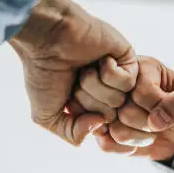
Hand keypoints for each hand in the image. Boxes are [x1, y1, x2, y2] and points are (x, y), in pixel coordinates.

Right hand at [10, 0, 137, 144]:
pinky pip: (128, 83)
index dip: (85, 121)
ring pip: (119, 100)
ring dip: (95, 85)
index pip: (102, 132)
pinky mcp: (130, 61)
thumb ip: (71, 134)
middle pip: (110, 118)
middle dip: (87, 101)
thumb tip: (100, 126)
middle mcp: (107, 95)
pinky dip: (108, 73)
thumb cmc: (43, 72)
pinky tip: (99, 58)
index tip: (70, 102)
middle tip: (74, 81)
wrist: (47, 37)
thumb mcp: (46, 116)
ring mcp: (120, 78)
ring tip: (83, 68)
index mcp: (91, 108)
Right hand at [78, 56, 173, 160]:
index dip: (158, 107)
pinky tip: (137, 143)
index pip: (141, 91)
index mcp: (143, 68)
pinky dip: (126, 149)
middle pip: (124, 110)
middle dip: (148, 124)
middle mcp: (119, 84)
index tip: (170, 109)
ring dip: (139, 138)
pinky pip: (105, 145)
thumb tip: (156, 120)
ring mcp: (108, 107)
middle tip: (159, 123)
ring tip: (149, 132)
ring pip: (115, 129)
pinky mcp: (102, 129)